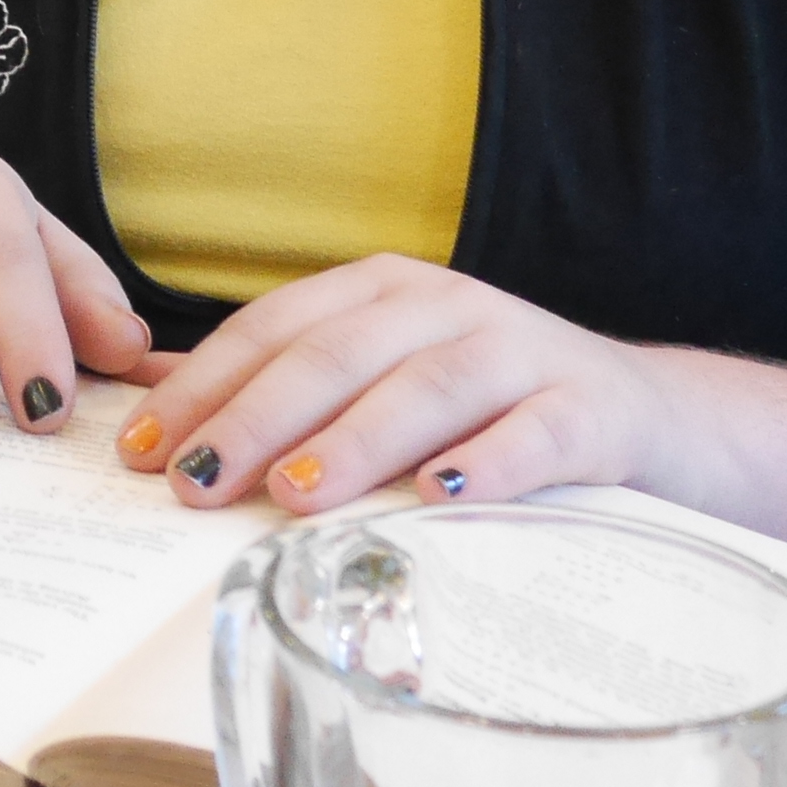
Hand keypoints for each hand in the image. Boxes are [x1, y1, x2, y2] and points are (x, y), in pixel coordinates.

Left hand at [113, 253, 677, 513]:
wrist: (647, 415)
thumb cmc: (486, 406)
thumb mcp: (385, 375)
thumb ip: (287, 383)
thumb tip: (159, 401)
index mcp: (384, 290)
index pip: (273, 328)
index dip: (202, 386)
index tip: (140, 450)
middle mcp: (446, 305)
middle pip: (336, 354)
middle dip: (255, 418)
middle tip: (195, 480)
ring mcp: (521, 351)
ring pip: (425, 388)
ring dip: (355, 440)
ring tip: (294, 491)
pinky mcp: (589, 410)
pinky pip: (535, 435)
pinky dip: (489, 463)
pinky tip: (443, 497)